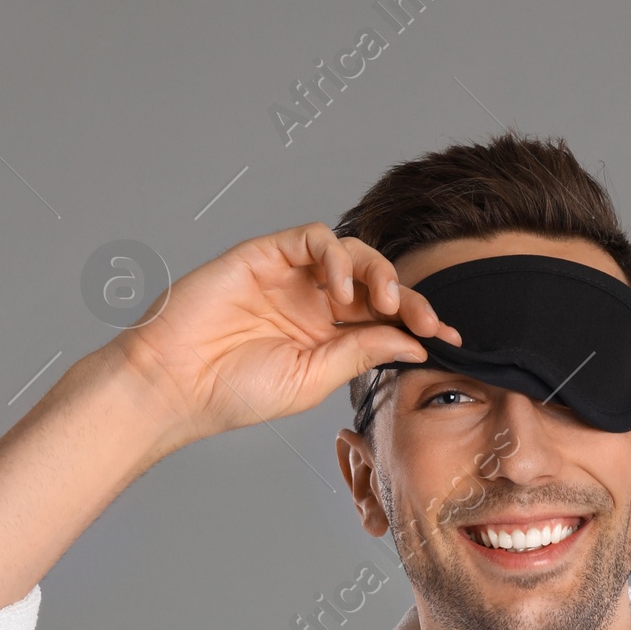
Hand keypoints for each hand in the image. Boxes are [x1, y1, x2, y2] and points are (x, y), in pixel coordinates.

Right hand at [121, 224, 461, 442]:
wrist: (177, 383)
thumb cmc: (235, 391)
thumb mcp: (313, 379)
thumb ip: (361, 353)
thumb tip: (414, 343)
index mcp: (325, 337)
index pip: (383, 320)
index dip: (420, 324)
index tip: (454, 340)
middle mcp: (312, 302)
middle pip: (376, 283)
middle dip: (409, 298)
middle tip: (429, 320)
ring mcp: (289, 276)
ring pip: (352, 253)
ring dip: (379, 273)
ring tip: (382, 302)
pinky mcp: (265, 254)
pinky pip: (314, 238)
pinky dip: (337, 256)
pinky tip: (343, 288)